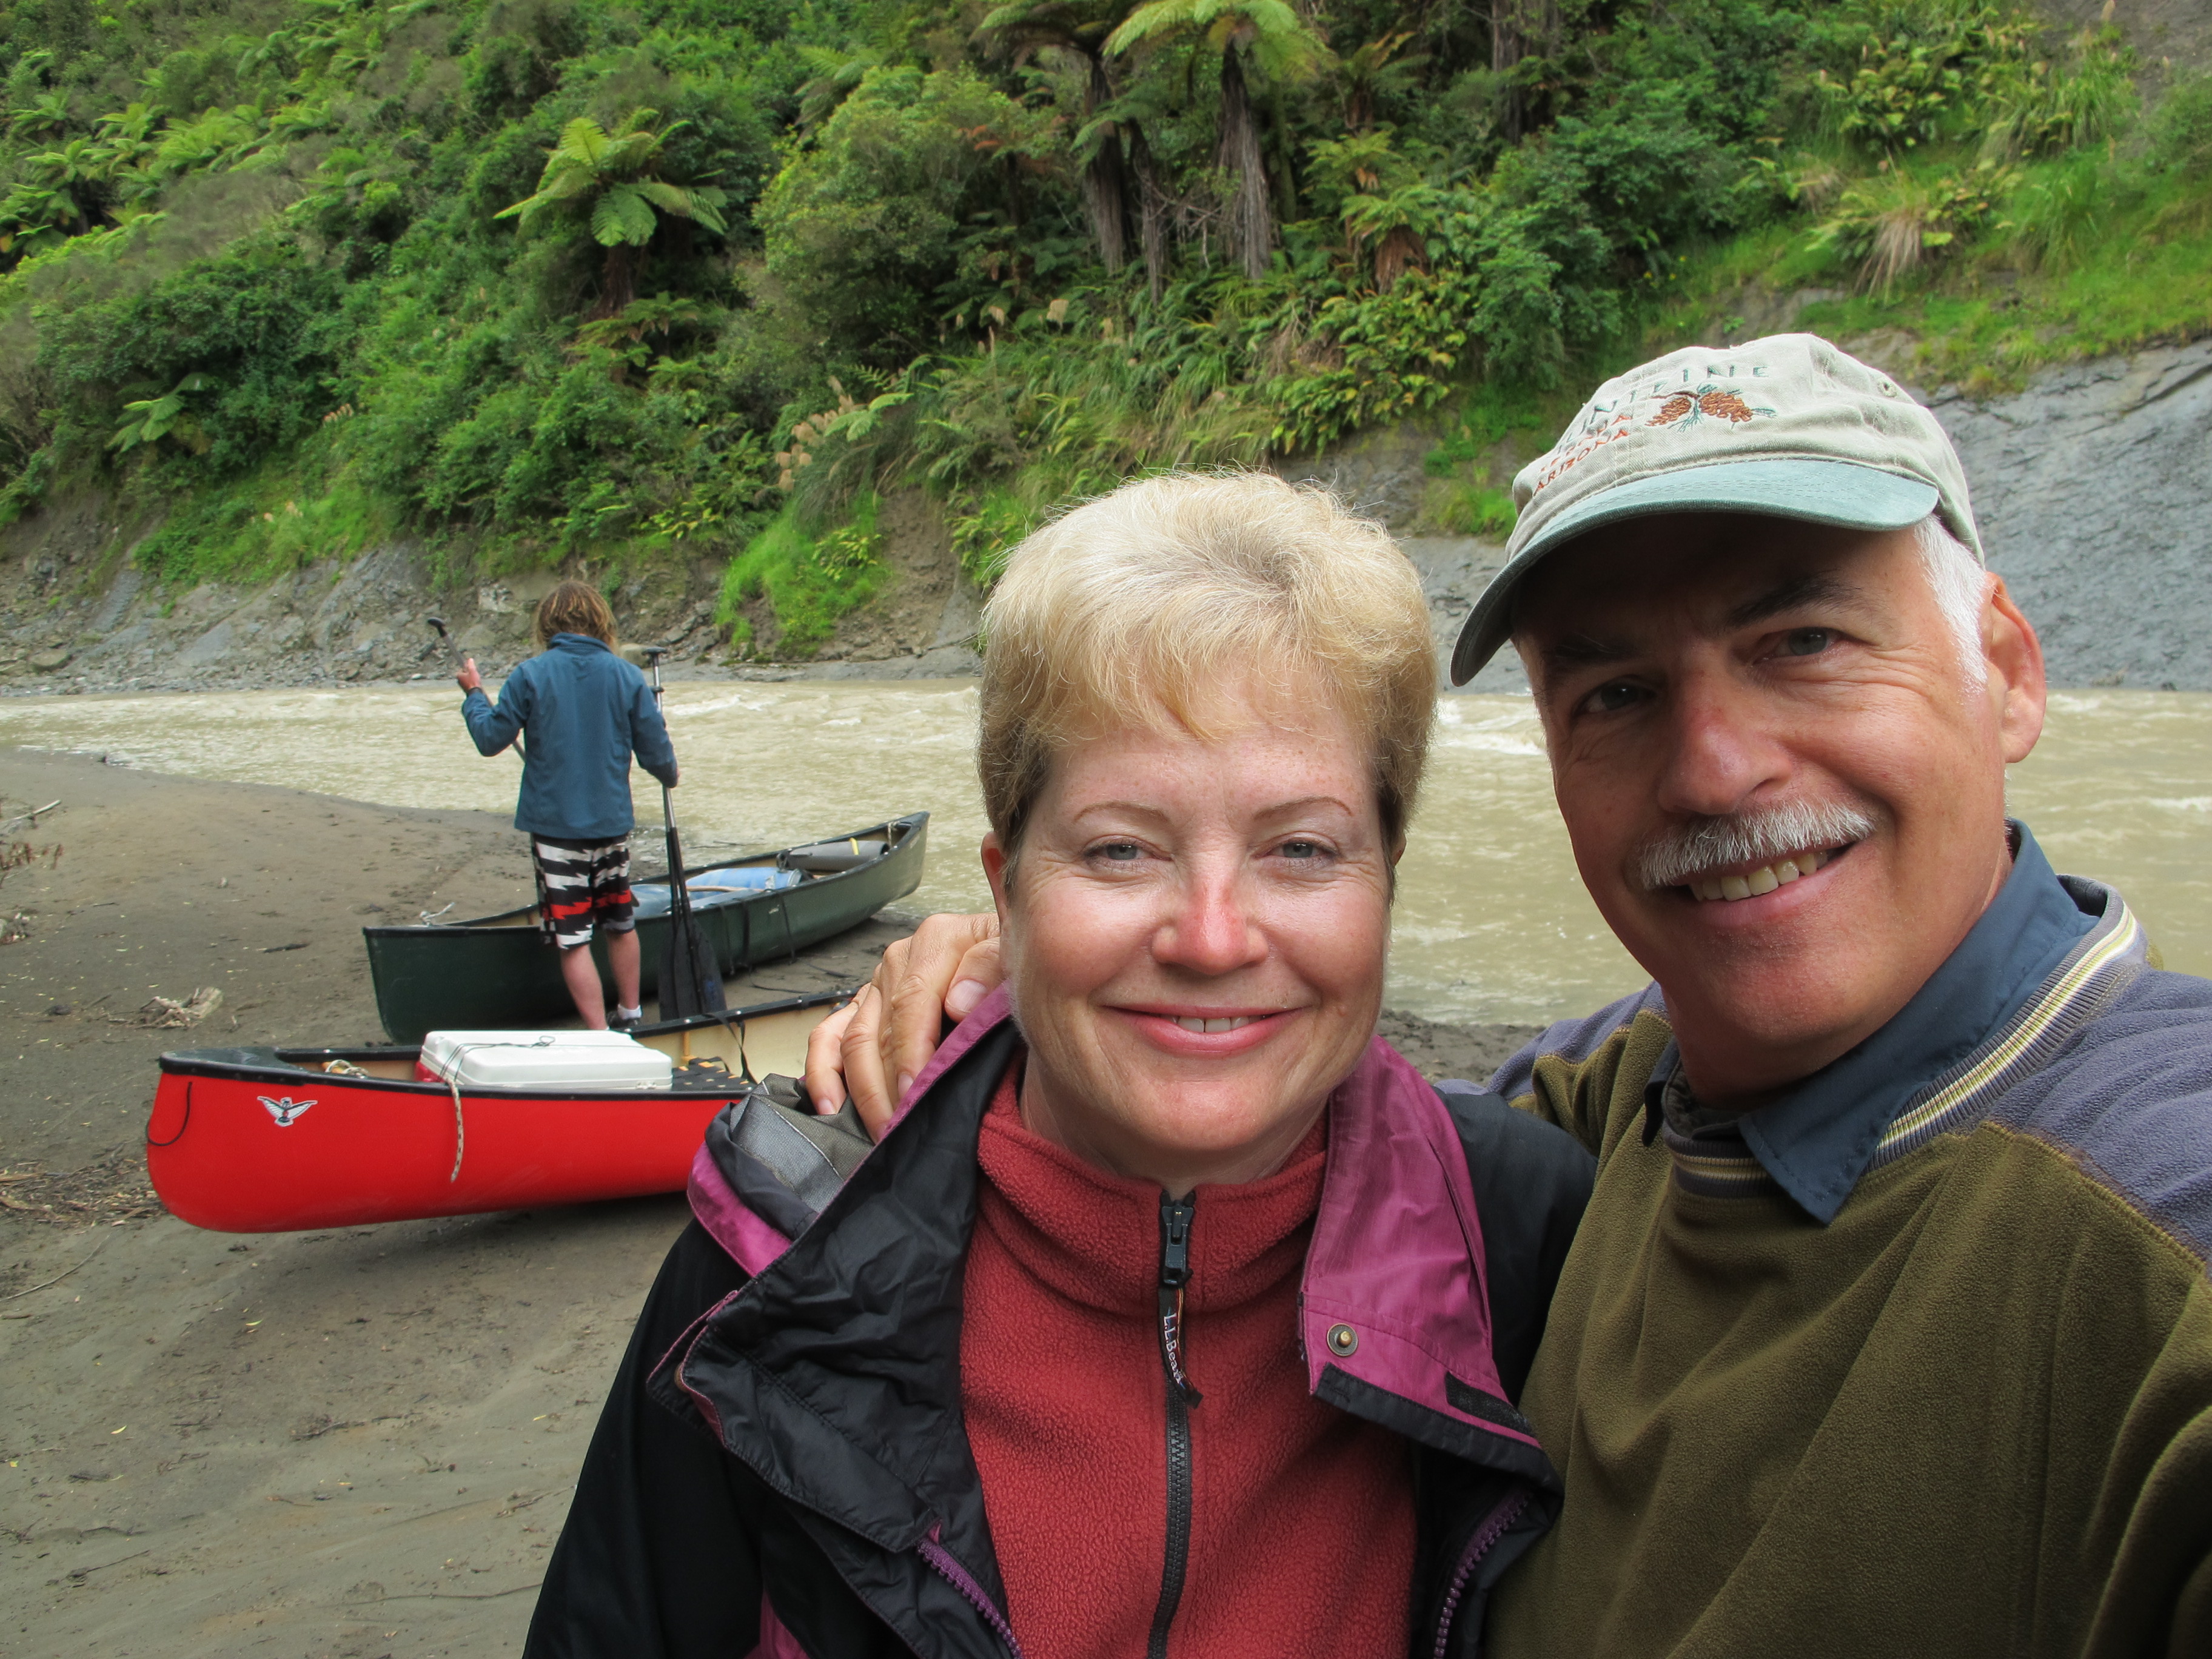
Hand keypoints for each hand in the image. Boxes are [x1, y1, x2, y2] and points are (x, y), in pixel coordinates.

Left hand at [456, 657, 482, 692]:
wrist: (475, 692)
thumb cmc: (473, 681)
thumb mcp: (472, 671)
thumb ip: (470, 664)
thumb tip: (470, 659)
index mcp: (458, 675)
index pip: (462, 669)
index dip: (468, 669)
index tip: (472, 670)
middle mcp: (458, 680)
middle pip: (465, 674)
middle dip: (470, 674)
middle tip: (475, 676)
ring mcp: (461, 685)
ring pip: (467, 679)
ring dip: (471, 679)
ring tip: (476, 680)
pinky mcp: (465, 689)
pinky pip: (468, 684)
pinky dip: (472, 683)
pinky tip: (476, 684)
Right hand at [804, 912, 1002, 1138]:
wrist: (1021, 962)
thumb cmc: (1021, 967)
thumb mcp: (1021, 956)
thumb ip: (993, 966)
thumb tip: (958, 1002)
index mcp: (937, 941)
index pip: (912, 1004)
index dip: (912, 1055)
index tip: (916, 1095)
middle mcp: (900, 959)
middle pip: (879, 1030)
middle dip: (886, 1088)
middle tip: (900, 1131)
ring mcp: (878, 984)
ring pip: (852, 1041)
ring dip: (860, 1092)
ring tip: (879, 1132)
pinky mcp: (864, 1006)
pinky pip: (829, 1037)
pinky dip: (823, 1073)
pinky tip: (829, 1107)